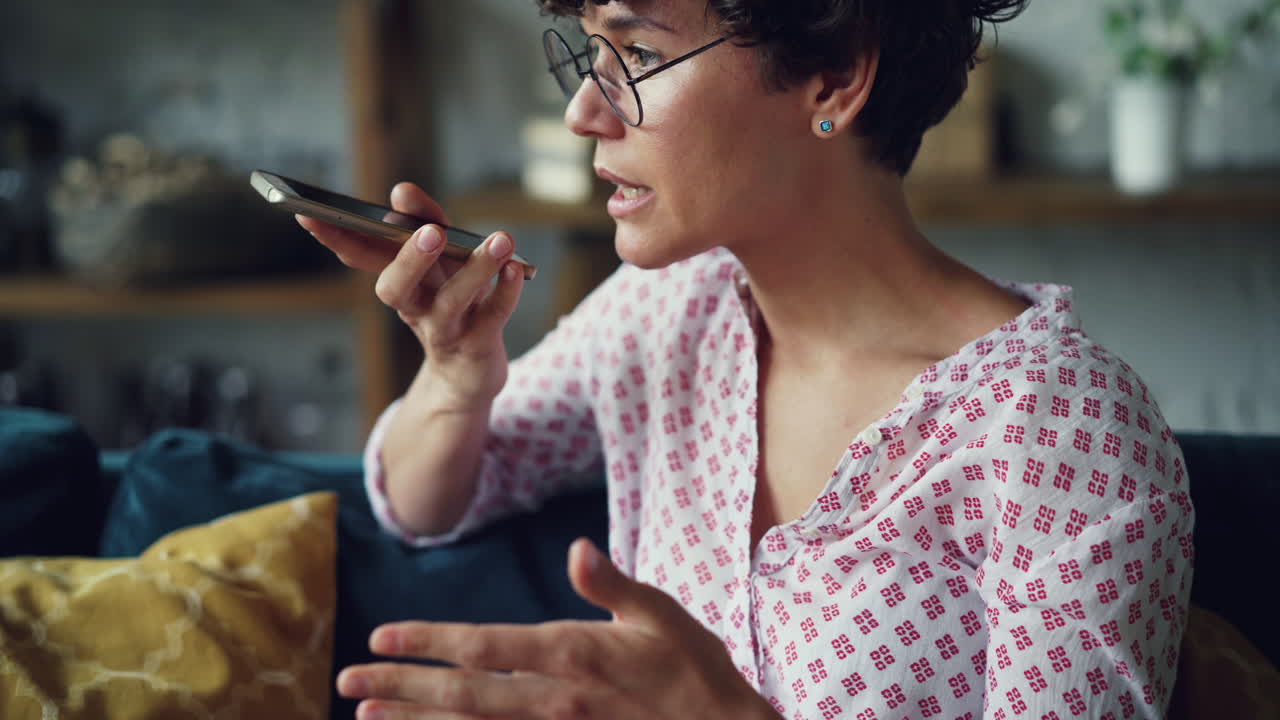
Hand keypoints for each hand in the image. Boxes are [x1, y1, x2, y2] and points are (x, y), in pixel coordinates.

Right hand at [299, 182, 523, 404]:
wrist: (467, 375)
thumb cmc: (452, 305)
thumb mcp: (438, 261)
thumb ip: (424, 222)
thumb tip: (401, 192)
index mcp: (398, 283)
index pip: (361, 257)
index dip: (336, 237)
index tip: (309, 211)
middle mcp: (415, 307)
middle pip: (397, 288)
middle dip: (410, 260)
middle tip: (429, 233)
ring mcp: (446, 329)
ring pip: (453, 301)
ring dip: (477, 269)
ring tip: (501, 239)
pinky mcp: (478, 345)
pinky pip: (493, 317)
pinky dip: (505, 293)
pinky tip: (516, 269)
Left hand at [336, 539, 778, 719]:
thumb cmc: (694, 670)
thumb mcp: (661, 615)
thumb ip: (612, 585)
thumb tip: (577, 548)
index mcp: (574, 655)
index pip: (485, 646)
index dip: (429, 642)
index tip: (381, 635)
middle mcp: (555, 700)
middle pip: (462, 695)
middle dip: (401, 686)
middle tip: (347, 681)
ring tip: (368, 715)